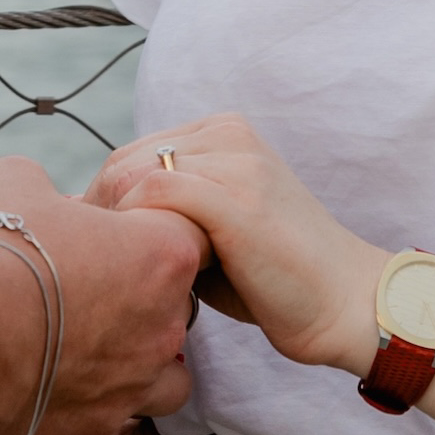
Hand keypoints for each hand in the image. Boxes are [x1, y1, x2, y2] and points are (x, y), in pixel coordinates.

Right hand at [0, 155, 203, 434]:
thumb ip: (49, 189)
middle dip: (139, 296)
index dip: (146, 229)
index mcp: (160, 255)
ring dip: (138, 361)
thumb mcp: (14, 182)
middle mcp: (163, 326)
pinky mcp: (96, 434)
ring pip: (166, 377)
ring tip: (88, 347)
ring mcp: (133, 387)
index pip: (188, 233)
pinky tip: (52, 386)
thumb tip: (49, 203)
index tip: (108, 231)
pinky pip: (112, 419)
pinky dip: (92, 405)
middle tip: (83, 286)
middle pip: (176, 305)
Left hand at [91, 116, 388, 378]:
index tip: (90, 247)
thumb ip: (174, 209)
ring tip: (112, 270)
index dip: (103, 199)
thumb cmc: (276, 277)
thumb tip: (104, 226)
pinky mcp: (237, 200)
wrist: (344, 303)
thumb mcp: (218, 227)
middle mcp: (230, 135)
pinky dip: (134, 227)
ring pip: (135, 173)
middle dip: (99, 210)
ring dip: (112, 222)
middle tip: (91, 263)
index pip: (134, 152)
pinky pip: (157, 192)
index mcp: (226, 132)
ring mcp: (236, 164)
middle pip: (127, 159)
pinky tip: (136, 267)